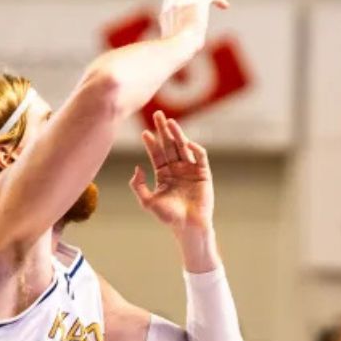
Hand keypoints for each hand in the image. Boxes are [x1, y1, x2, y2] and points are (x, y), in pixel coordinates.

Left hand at [129, 111, 214, 235]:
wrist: (188, 226)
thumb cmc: (168, 217)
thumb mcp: (147, 201)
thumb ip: (138, 185)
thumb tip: (137, 168)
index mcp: (164, 175)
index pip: (157, 154)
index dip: (151, 143)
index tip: (145, 132)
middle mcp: (177, 169)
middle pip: (169, 145)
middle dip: (163, 130)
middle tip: (158, 114)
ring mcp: (190, 170)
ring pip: (183, 147)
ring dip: (177, 134)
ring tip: (170, 122)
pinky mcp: (204, 173)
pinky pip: (200, 157)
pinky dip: (195, 148)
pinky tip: (187, 143)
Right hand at [158, 0, 229, 45]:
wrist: (178, 45)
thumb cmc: (176, 51)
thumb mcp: (174, 42)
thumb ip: (179, 37)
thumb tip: (189, 45)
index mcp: (166, 11)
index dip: (185, 0)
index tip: (193, 3)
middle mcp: (175, 3)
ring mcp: (187, 1)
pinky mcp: (199, 2)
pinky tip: (225, 6)